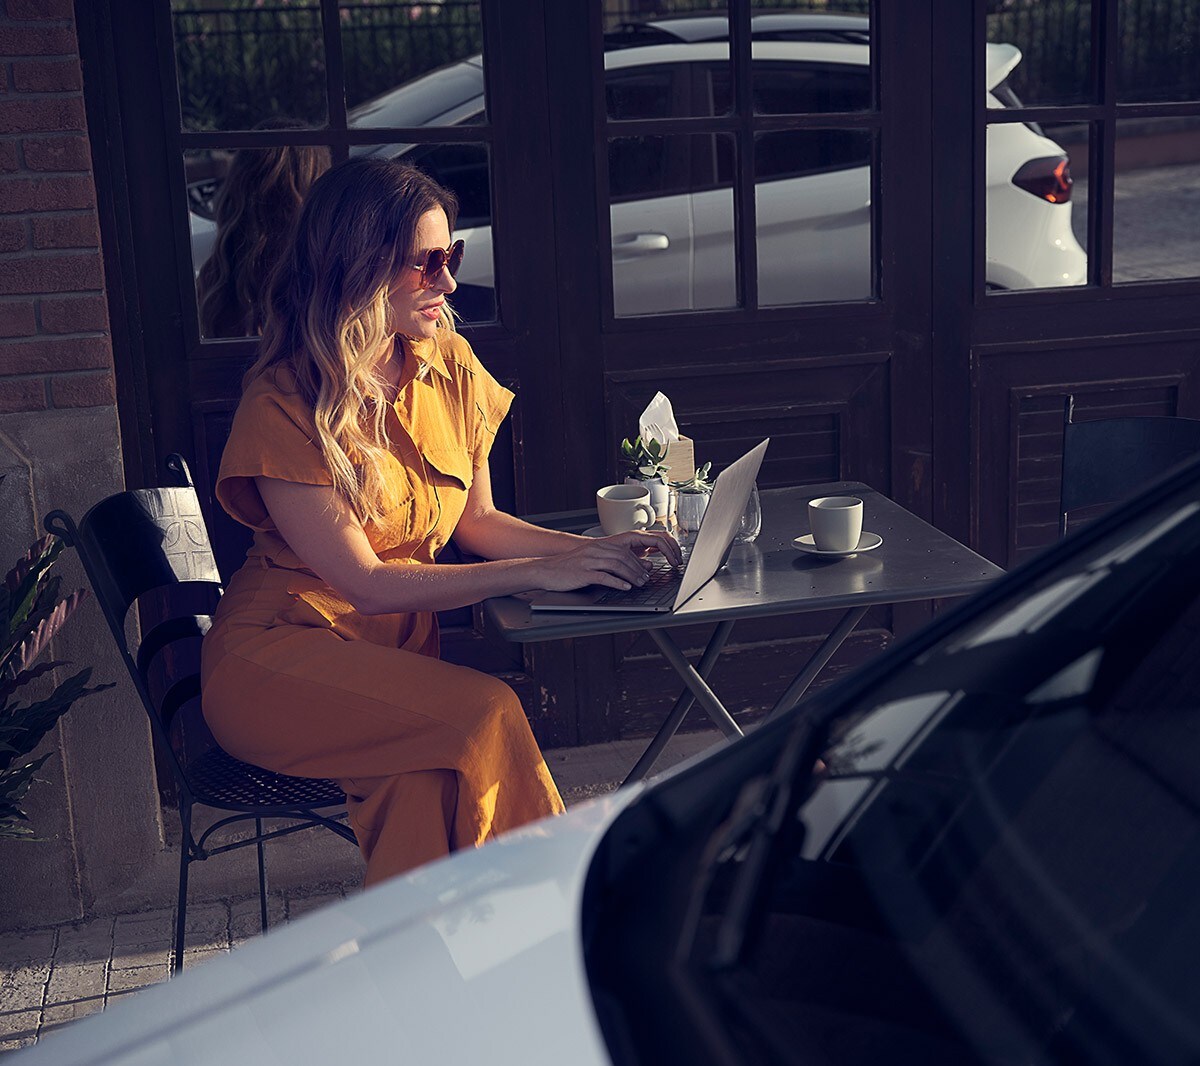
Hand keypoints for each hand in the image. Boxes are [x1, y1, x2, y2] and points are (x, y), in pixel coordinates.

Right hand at [532, 529, 681, 592]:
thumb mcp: (591, 562)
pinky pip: (603, 576)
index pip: (625, 550)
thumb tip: (633, 568)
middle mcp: (595, 550)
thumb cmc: (568, 568)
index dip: (639, 560)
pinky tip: (625, 587)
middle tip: (646, 579)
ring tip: (639, 583)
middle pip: (624, 557)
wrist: (545, 570)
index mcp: (599, 546)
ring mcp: (588, 561)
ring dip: (631, 575)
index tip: (648, 570)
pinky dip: (616, 582)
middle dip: (638, 569)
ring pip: (616, 565)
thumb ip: (611, 563)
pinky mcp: (582, 573)